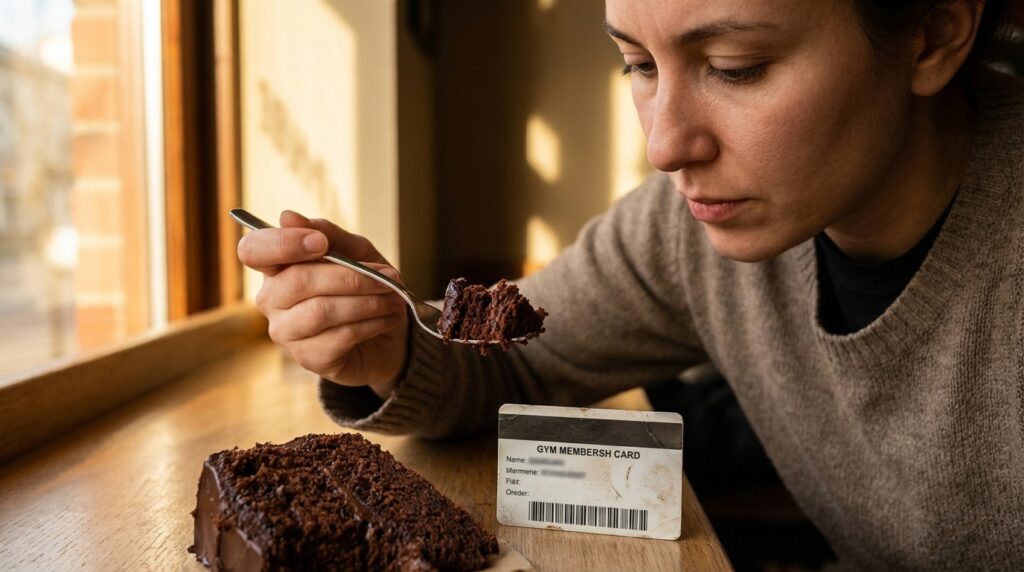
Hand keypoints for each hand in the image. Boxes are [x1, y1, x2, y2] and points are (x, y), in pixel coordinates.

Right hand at [237, 210, 407, 396]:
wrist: (388, 335)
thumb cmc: (364, 287)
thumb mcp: (355, 252)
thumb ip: (327, 234)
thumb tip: (287, 217)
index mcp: (276, 267)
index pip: (253, 251)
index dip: (282, 244)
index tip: (321, 244)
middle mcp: (271, 299)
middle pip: (298, 281)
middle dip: (350, 276)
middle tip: (388, 276)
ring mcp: (286, 332)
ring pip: (320, 311)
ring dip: (366, 302)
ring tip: (393, 298)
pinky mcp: (309, 358)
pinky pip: (338, 337)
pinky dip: (370, 324)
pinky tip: (387, 318)